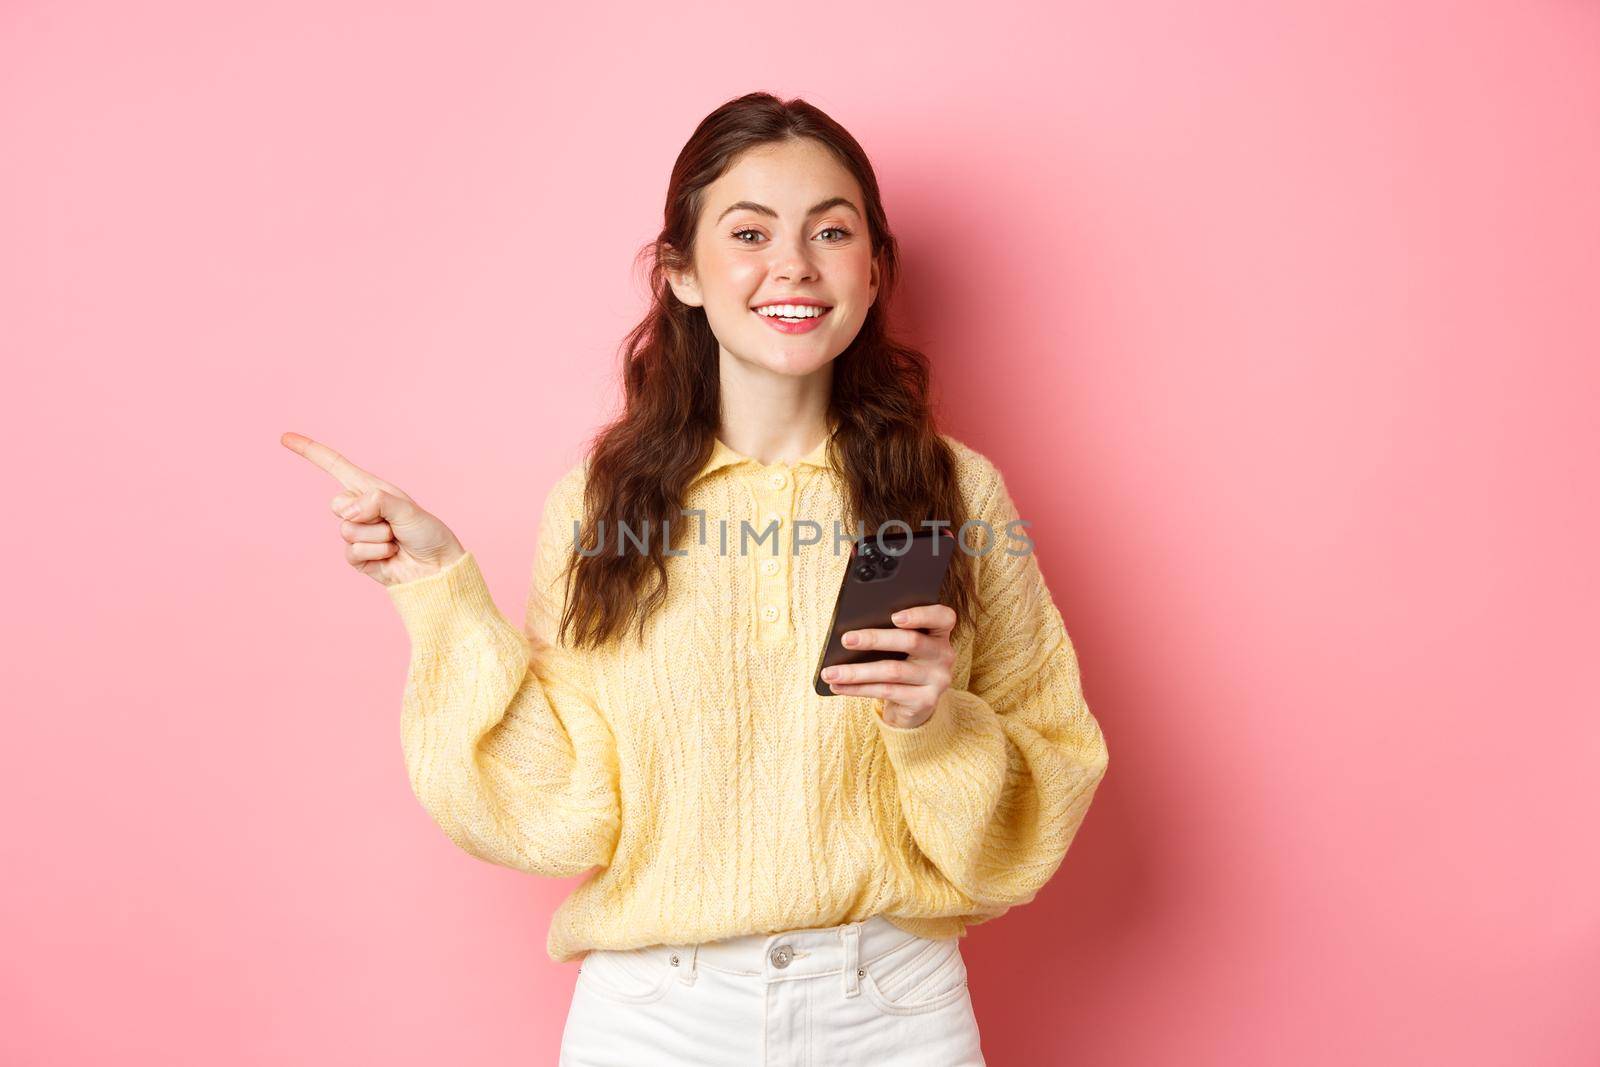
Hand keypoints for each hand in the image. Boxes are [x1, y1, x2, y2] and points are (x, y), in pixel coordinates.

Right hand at [280, 431, 464, 586]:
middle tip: (390, 523)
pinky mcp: (357, 558)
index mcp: (372, 489)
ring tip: (395, 540)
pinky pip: (352, 552)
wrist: (437, 569)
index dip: (311, 452)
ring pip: (347, 530)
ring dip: (377, 537)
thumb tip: (348, 511)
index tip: (285, 438)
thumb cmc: (428, 534)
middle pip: (336, 504)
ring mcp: (357, 534)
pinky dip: (376, 554)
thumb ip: (376, 501)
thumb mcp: (406, 509)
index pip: (335, 466)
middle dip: (364, 513)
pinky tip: (391, 555)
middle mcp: (361, 509)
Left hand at [821, 604, 956, 726]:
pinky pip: (886, 691)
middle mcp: (943, 655)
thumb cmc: (902, 665)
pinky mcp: (925, 701)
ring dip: (857, 671)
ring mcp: (937, 680)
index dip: (921, 614)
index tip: (894, 616)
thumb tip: (853, 633)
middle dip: (874, 639)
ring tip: (830, 672)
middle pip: (911, 641)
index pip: (943, 617)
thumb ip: (891, 634)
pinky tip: (839, 686)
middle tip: (846, 639)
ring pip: (893, 671)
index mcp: (939, 633)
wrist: (913, 706)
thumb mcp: (902, 648)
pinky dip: (858, 688)